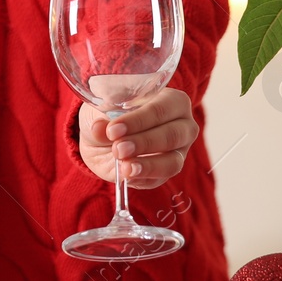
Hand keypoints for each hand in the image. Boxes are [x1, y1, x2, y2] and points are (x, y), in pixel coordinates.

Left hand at [78, 87, 198, 189]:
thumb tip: (99, 128)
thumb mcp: (101, 111)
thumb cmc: (108, 115)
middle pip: (172, 136)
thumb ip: (103, 119)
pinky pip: (160, 179)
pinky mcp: (167, 173)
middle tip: (118, 148)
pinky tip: (126, 175)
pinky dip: (141, 178)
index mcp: (172, 101)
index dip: (138, 120)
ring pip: (172, 162)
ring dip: (147, 165)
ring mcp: (178, 152)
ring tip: (124, 167)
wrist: (100, 141)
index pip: (161, 109)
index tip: (113, 130)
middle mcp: (182, 126)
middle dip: (143, 143)